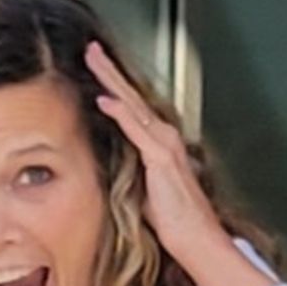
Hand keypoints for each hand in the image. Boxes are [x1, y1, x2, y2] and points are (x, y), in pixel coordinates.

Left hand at [86, 41, 223, 255]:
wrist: (196, 237)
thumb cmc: (173, 219)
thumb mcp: (144, 188)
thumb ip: (130, 169)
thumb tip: (110, 163)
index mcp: (160, 142)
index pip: (132, 106)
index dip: (113, 84)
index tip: (96, 66)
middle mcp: (164, 136)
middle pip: (132, 96)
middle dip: (110, 70)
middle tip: (91, 48)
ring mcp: (164, 145)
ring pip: (133, 104)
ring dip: (112, 80)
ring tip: (94, 59)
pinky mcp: (160, 159)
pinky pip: (137, 130)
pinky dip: (120, 113)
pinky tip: (105, 99)